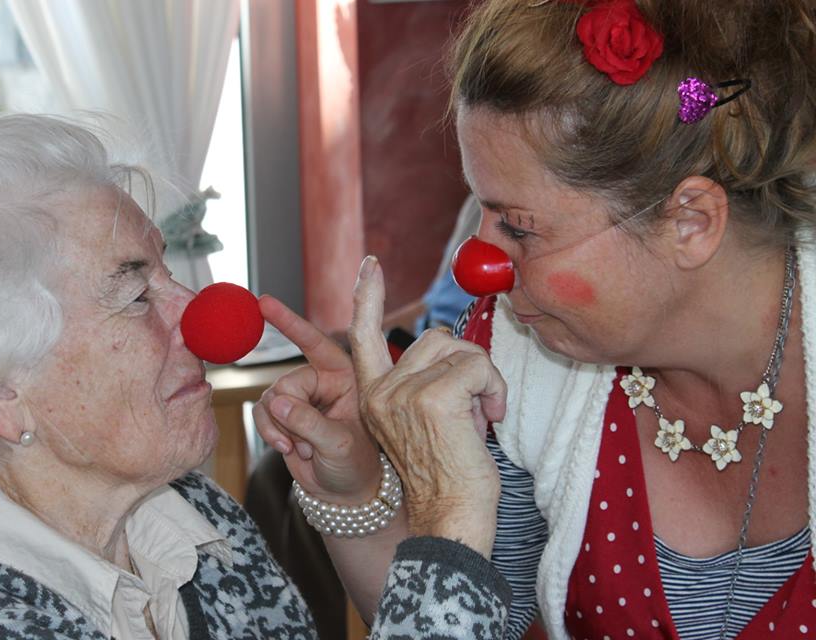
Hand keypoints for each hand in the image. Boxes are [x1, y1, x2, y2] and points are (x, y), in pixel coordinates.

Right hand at [253, 295, 381, 503]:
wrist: (345, 493)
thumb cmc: (357, 466)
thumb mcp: (340, 444)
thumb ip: (310, 422)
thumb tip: (277, 403)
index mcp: (347, 376)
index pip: (316, 343)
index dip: (290, 322)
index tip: (264, 302)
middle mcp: (322, 381)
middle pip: (286, 382)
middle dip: (290, 415)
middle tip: (306, 441)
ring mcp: (301, 398)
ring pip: (271, 400)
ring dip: (282, 429)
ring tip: (305, 448)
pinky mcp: (284, 415)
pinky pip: (262, 414)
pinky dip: (270, 434)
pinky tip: (289, 450)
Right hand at [348, 256, 503, 554]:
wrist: (451, 521)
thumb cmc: (449, 479)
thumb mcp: (426, 425)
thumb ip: (427, 386)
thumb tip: (455, 354)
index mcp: (374, 398)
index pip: (362, 335)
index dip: (367, 296)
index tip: (371, 265)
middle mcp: (381, 392)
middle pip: (434, 339)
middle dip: (466, 365)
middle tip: (475, 407)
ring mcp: (403, 394)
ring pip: (458, 349)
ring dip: (482, 378)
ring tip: (481, 416)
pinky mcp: (432, 398)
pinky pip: (477, 366)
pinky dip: (494, 389)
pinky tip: (489, 420)